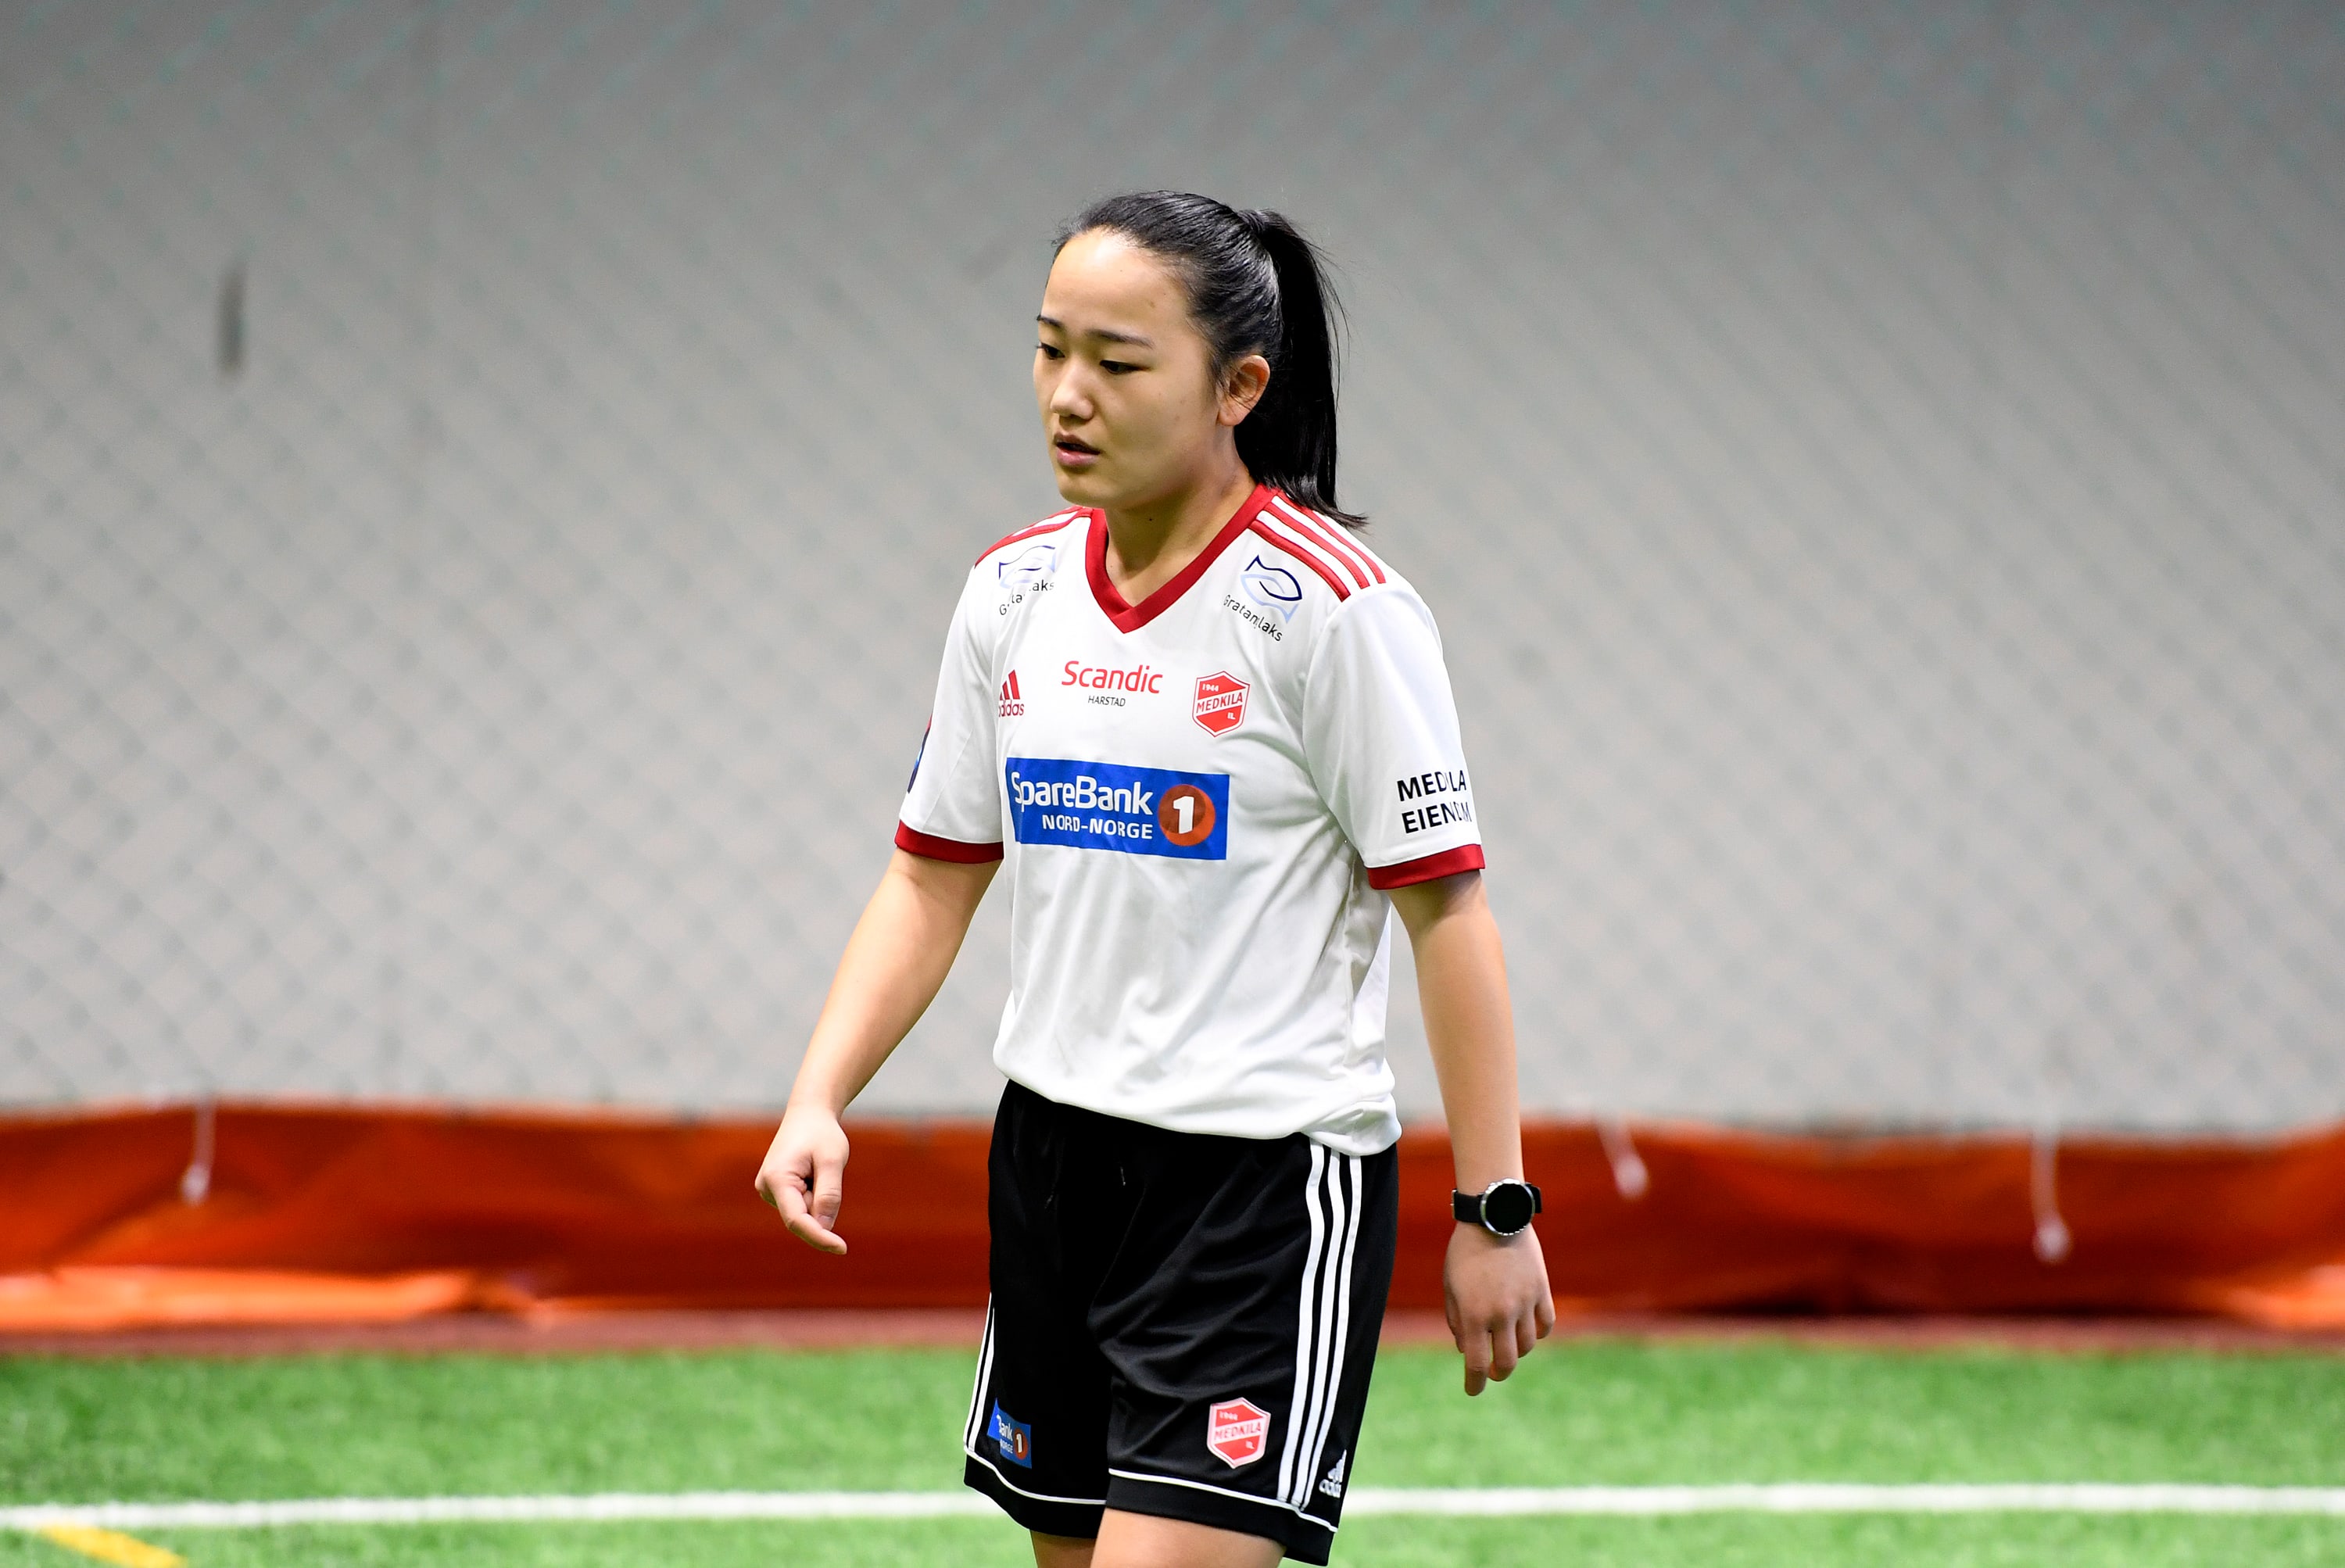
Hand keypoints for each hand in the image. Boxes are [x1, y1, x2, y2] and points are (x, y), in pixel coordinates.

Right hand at [755, 1105, 850, 1254]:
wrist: (808, 1114)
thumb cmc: (822, 1134)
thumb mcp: (832, 1160)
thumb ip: (829, 1194)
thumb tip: (825, 1228)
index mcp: (777, 1179)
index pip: (797, 1220)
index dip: (820, 1237)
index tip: (842, 1248)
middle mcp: (766, 1187)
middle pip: (802, 1218)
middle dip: (822, 1205)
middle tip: (828, 1171)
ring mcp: (768, 1190)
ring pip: (803, 1212)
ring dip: (818, 1197)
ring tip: (817, 1167)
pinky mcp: (775, 1191)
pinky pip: (801, 1205)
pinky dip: (814, 1194)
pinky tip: (812, 1172)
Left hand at [1443, 1222, 1554, 1394]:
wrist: (1494, 1218)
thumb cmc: (1464, 1253)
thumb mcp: (1451, 1287)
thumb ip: (1458, 1322)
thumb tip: (1467, 1350)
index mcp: (1475, 1314)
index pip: (1476, 1363)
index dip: (1474, 1383)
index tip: (1472, 1390)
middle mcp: (1502, 1313)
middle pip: (1507, 1363)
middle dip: (1497, 1373)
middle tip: (1492, 1372)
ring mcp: (1525, 1303)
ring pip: (1527, 1345)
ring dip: (1516, 1351)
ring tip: (1506, 1343)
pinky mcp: (1542, 1291)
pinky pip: (1545, 1325)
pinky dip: (1536, 1332)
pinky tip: (1527, 1330)